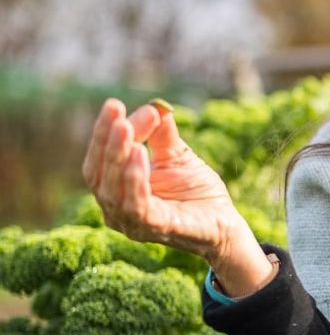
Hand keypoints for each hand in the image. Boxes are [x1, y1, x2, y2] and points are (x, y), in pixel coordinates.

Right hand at [82, 98, 245, 263]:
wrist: (225, 222)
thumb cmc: (197, 192)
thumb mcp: (177, 156)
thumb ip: (162, 134)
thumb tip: (154, 107)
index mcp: (116, 189)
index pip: (99, 159)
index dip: (103, 133)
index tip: (113, 105)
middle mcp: (116, 209)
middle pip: (98, 174)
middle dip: (107, 142)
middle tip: (119, 116)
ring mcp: (132, 223)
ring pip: (112, 190)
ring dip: (117, 157)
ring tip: (126, 130)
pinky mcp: (153, 229)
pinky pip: (136, 206)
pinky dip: (135, 180)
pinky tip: (139, 155)